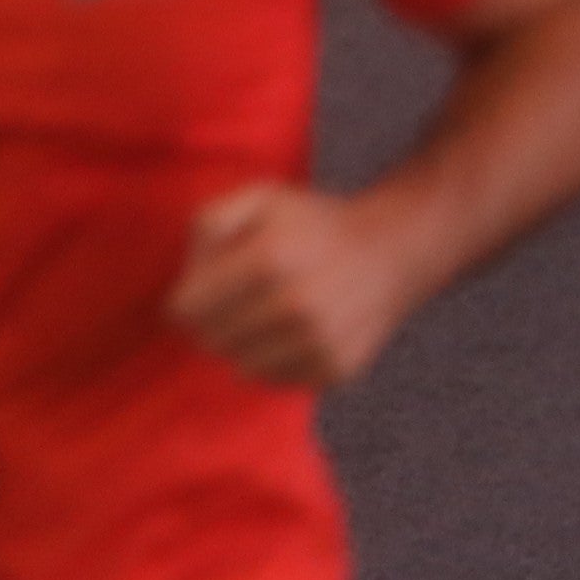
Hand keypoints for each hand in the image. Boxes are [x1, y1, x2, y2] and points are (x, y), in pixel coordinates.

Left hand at [170, 183, 416, 389]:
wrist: (394, 250)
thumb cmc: (316, 223)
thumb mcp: (264, 198)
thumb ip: (212, 219)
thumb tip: (185, 277)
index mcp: (270, 257)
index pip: (187, 308)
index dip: (187, 297)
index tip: (204, 288)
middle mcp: (296, 304)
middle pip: (210, 340)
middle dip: (212, 321)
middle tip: (237, 301)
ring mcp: (319, 342)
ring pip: (238, 366)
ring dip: (242, 344)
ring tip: (266, 315)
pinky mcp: (335, 369)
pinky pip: (273, 380)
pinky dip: (273, 360)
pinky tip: (292, 332)